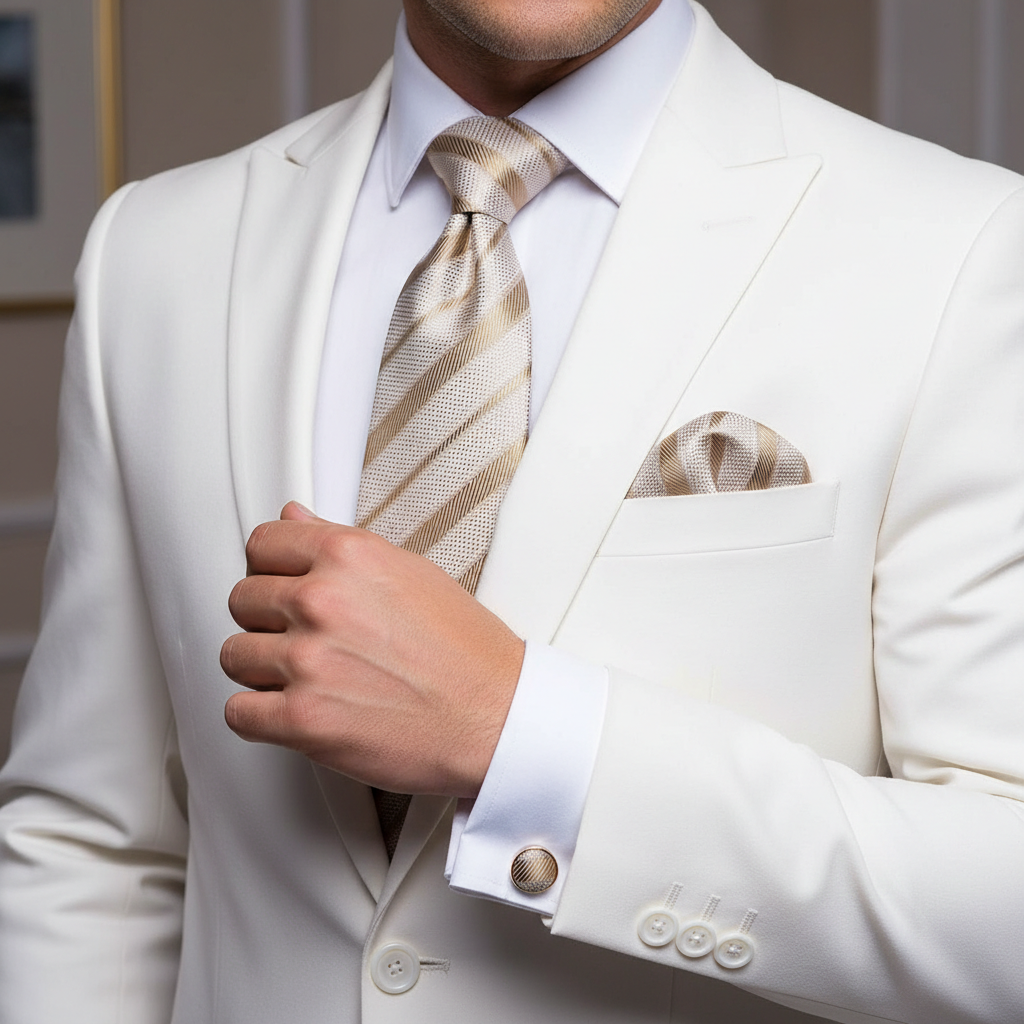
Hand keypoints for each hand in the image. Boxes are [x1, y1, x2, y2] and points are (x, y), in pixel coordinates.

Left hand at [220, 502, 524, 797]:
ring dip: (263, 670)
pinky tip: (296, 711)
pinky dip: (261, 717)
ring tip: (306, 678)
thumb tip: (293, 519)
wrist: (497, 717)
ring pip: (234, 656)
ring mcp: (308, 661)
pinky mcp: (302, 720)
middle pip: (242, 599)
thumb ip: (341, 546)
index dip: (270, 569)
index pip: (262, 545)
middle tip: (305, 639)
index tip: (281, 586)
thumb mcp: (410, 573)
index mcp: (348, 557)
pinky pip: (238, 713)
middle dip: (267, 621)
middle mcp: (322, 602)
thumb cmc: (465, 651)